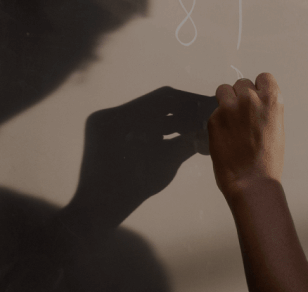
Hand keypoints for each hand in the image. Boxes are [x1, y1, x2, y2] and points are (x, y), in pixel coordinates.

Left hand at [66, 86, 215, 230]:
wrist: (99, 210)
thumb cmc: (133, 187)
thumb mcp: (165, 162)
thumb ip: (188, 141)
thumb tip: (209, 128)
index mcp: (122, 117)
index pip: (163, 98)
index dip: (190, 101)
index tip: (207, 106)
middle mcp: (110, 114)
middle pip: (153, 105)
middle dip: (181, 112)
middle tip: (202, 119)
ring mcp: (106, 124)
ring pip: (144, 116)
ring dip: (168, 122)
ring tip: (191, 131)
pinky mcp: (105, 135)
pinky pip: (135, 126)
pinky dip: (154, 130)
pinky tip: (173, 136)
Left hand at [207, 73, 283, 196]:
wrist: (252, 181)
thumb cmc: (267, 161)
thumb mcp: (276, 127)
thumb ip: (264, 110)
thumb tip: (253, 105)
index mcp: (272, 100)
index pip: (263, 78)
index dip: (259, 88)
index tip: (257, 97)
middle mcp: (250, 99)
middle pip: (242, 83)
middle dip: (241, 95)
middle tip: (242, 114)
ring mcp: (230, 108)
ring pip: (223, 90)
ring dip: (226, 101)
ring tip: (231, 120)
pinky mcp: (214, 119)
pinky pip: (215, 112)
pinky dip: (219, 121)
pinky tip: (226, 137)